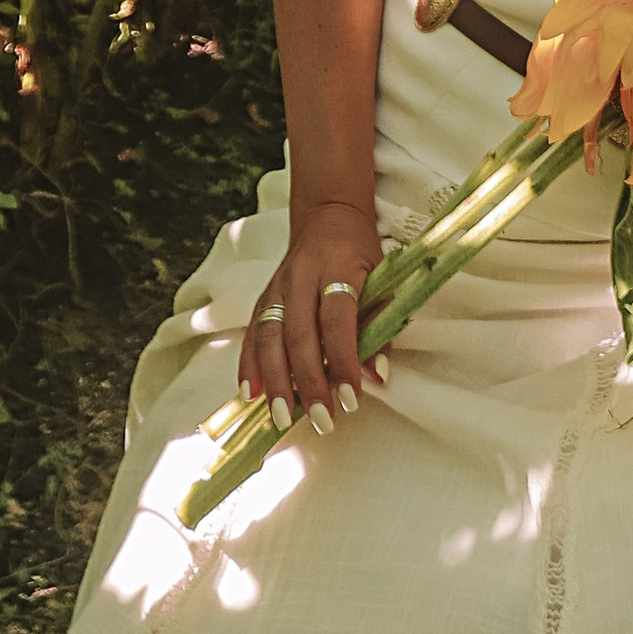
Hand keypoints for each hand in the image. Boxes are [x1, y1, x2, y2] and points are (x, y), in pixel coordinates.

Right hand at [240, 197, 382, 431]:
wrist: (329, 214)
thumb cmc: (361, 253)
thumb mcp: (383, 281)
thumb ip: (380, 329)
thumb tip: (377, 377)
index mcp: (339, 267)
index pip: (338, 318)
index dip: (343, 359)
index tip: (350, 399)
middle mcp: (303, 275)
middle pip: (299, 332)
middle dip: (308, 380)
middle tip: (321, 420)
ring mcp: (279, 285)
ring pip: (270, 334)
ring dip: (275, 379)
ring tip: (282, 417)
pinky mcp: (265, 295)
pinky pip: (253, 331)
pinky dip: (249, 363)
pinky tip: (250, 393)